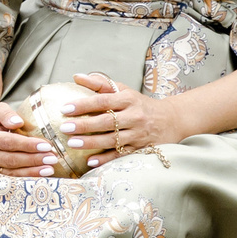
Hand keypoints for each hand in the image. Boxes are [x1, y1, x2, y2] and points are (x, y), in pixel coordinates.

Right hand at [0, 100, 54, 175]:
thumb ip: (6, 113)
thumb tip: (18, 122)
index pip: (7, 142)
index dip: (27, 145)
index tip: (46, 145)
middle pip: (10, 159)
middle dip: (33, 160)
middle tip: (52, 158)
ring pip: (10, 172)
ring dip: (32, 172)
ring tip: (50, 169)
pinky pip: (10, 178)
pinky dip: (26, 177)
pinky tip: (41, 175)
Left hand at [62, 73, 188, 167]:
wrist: (171, 119)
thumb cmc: (140, 103)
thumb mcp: (123, 90)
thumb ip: (100, 84)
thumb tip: (76, 77)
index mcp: (128, 99)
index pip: (103, 101)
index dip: (83, 105)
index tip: (65, 108)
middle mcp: (134, 116)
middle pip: (106, 122)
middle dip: (84, 125)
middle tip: (65, 128)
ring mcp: (138, 134)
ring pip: (112, 140)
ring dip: (91, 143)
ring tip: (72, 143)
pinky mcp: (141, 148)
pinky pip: (121, 155)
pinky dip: (105, 159)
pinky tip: (90, 161)